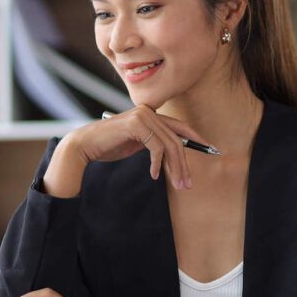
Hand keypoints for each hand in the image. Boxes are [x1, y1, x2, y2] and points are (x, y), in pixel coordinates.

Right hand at [71, 104, 214, 189]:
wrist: (85, 145)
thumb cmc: (109, 147)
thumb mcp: (137, 145)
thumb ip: (155, 144)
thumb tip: (177, 157)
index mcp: (151, 114)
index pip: (180, 127)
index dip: (197, 139)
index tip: (211, 150)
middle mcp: (149, 111)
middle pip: (177, 138)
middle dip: (185, 163)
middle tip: (187, 184)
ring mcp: (143, 116)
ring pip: (170, 144)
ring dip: (175, 168)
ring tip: (177, 185)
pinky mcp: (136, 124)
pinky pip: (156, 147)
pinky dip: (157, 164)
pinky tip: (153, 175)